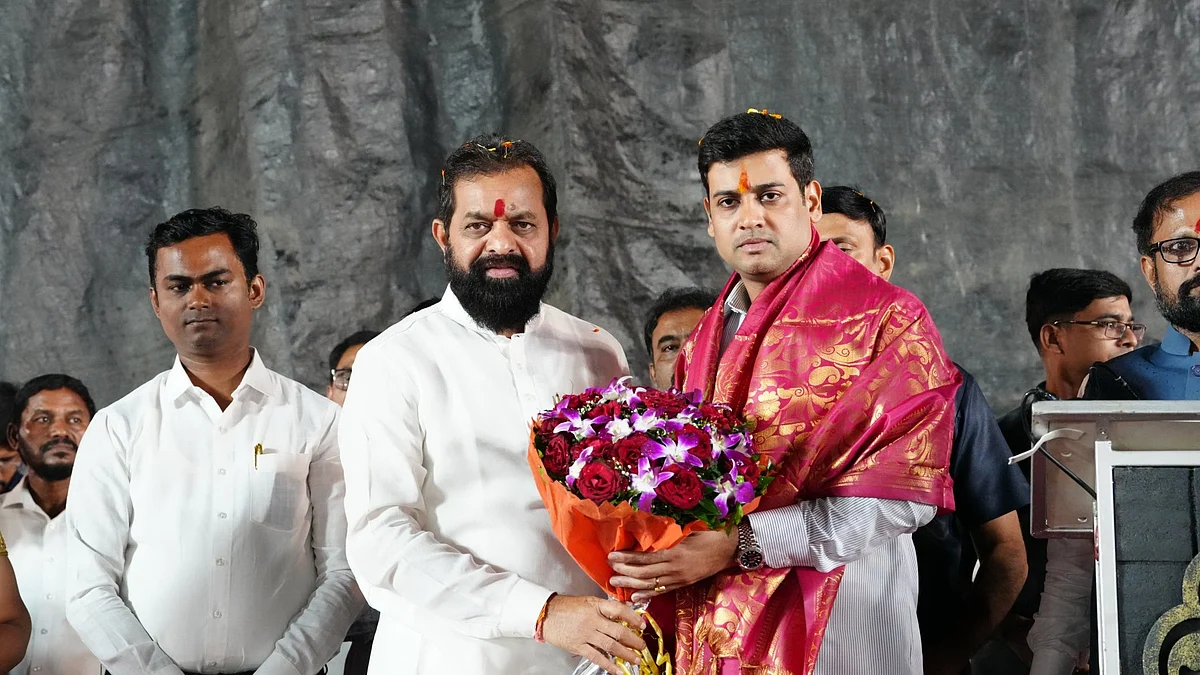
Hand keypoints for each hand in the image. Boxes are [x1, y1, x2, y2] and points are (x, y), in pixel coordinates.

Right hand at [540, 595, 646, 674]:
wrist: (545, 614)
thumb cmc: (566, 607)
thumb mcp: (588, 601)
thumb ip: (605, 607)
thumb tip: (625, 610)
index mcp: (596, 606)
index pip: (619, 610)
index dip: (633, 618)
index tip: (641, 625)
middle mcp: (592, 620)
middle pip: (618, 631)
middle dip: (633, 640)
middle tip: (642, 646)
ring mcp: (585, 634)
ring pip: (610, 645)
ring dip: (626, 653)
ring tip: (636, 659)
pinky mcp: (578, 646)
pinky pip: (596, 657)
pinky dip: (609, 665)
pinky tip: (618, 670)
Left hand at [608, 529, 738, 602]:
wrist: (730, 548)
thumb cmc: (709, 534)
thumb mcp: (688, 529)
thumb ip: (668, 534)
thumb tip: (646, 529)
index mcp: (676, 553)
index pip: (645, 558)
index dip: (627, 558)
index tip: (612, 555)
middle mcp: (676, 569)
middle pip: (644, 573)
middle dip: (625, 572)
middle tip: (609, 570)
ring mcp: (680, 578)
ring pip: (651, 584)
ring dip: (631, 584)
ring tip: (615, 583)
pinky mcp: (683, 584)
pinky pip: (662, 591)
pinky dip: (647, 594)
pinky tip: (634, 597)